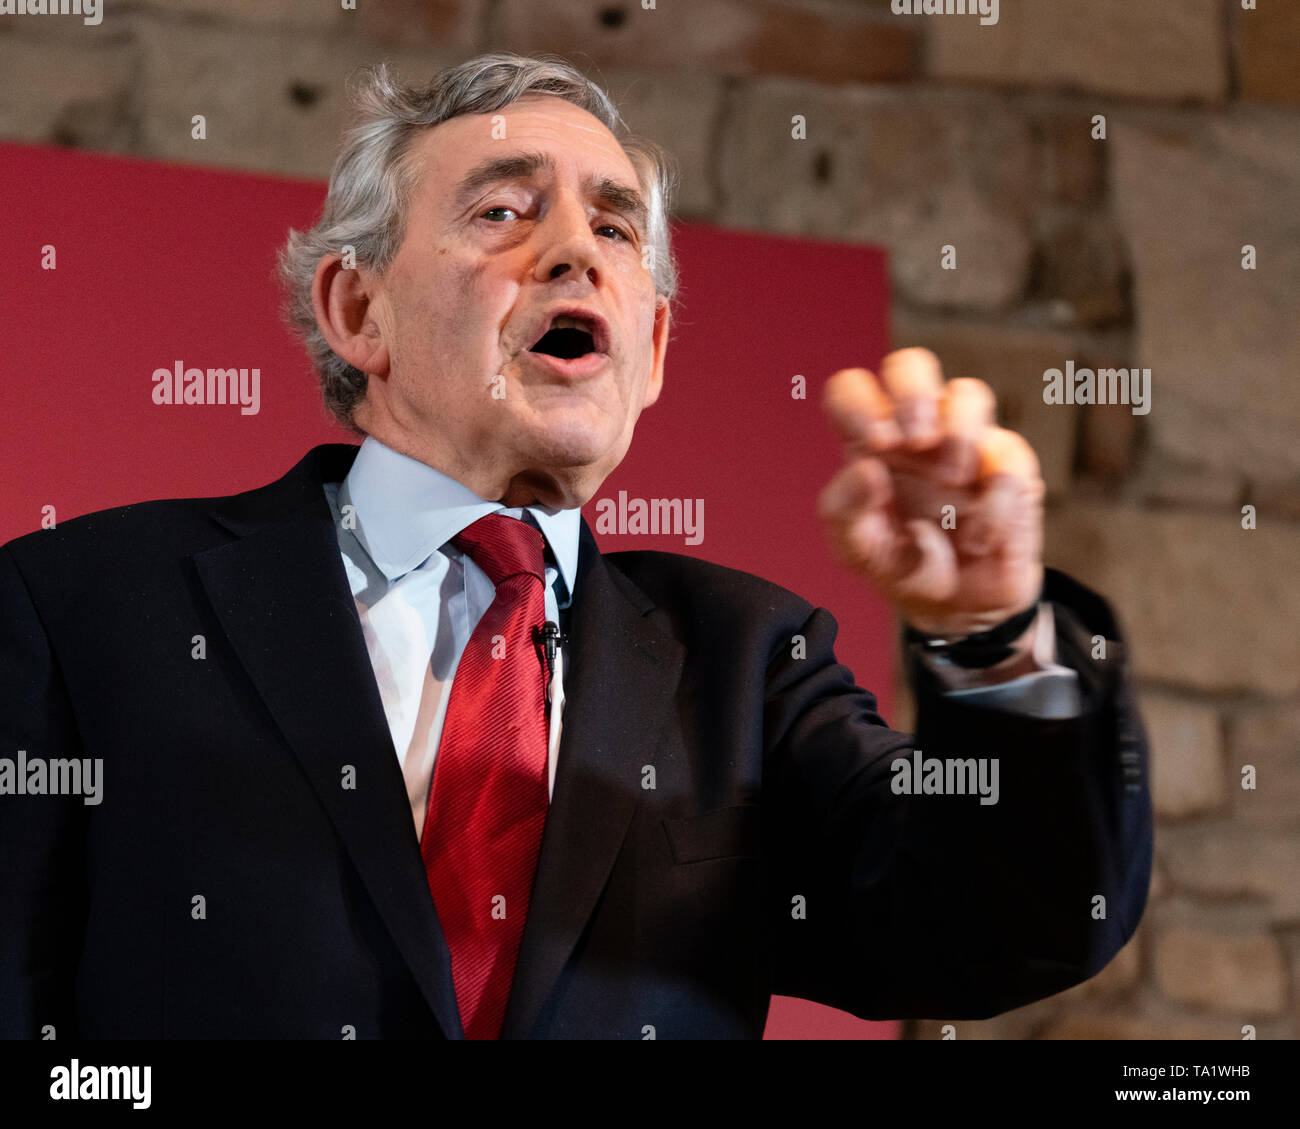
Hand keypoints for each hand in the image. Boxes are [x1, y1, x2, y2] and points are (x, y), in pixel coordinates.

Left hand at [818, 348, 1044, 637]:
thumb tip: (864, 468)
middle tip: (912, 442)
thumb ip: (844, 512)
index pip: (851, 389)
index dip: (858, 403)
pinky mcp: (1011, 470)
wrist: (957, 610)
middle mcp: (918, 434)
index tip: (873, 444)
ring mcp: (967, 445)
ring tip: (949, 483)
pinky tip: (977, 540)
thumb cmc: (902, 567)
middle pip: (912, 364)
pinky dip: (992, 505)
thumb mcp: (858, 550)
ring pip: (969, 392)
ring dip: (958, 434)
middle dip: (912, 393)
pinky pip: (1009, 459)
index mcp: (872, 444)